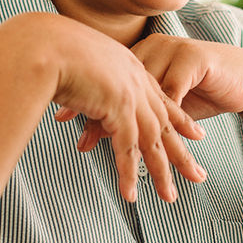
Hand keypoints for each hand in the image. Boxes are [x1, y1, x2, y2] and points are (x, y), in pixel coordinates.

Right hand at [44, 18, 206, 202]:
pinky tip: (131, 194)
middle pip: (165, 123)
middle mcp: (135, 81)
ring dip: (161, 172)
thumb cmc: (48, 49)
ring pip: (152, 141)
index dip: (179, 118)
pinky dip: (129, 173)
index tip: (196, 134)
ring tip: (169, 197)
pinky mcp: (118, 109)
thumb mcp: (76, 61)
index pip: (160, 98)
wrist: (44, 44)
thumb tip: (78, 90)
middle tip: (197, 175)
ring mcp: (129, 95)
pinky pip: (127, 148)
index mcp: (129, 67)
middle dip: (181, 152)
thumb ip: (85, 77)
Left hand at [68, 35, 242, 158]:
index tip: (61, 115)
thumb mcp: (163, 101)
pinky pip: (173, 92)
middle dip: (99, 113)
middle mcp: (154, 48)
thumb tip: (94, 129)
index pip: (107, 76)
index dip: (85, 97)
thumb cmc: (202, 91)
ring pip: (144, 91)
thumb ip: (133, 110)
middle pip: (120, 83)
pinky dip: (161, 117)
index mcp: (141, 53)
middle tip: (79, 138)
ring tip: (111, 145)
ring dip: (129, 121)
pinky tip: (150, 135)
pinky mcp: (194, 60)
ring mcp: (174, 51)